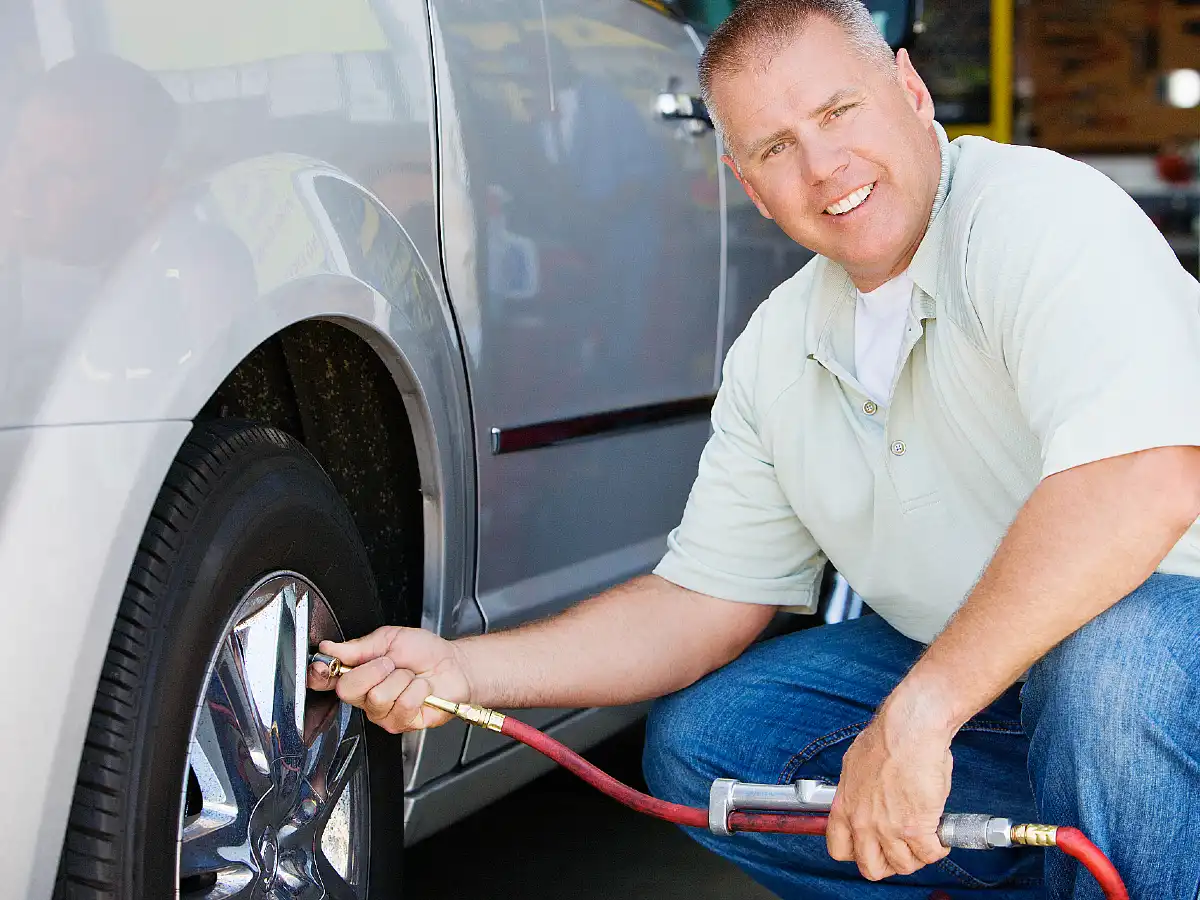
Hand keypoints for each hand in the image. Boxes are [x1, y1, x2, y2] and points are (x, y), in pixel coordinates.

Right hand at [307, 626, 473, 732]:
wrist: (454, 665)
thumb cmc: (424, 652)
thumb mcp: (390, 639)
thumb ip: (358, 646)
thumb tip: (329, 647)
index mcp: (358, 673)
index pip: (326, 680)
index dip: (320, 674)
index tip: (323, 666)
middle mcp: (366, 696)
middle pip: (348, 690)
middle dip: (374, 669)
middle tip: (391, 663)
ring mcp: (382, 712)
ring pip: (378, 697)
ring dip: (401, 679)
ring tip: (410, 676)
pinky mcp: (400, 723)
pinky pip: (402, 705)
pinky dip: (417, 690)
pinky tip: (421, 688)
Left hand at [825, 694, 953, 880]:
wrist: (908, 729)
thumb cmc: (887, 739)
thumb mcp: (855, 766)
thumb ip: (857, 791)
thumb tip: (866, 798)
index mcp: (845, 806)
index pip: (839, 849)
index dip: (858, 853)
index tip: (871, 847)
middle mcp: (862, 822)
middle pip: (871, 867)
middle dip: (889, 863)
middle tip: (902, 849)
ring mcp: (888, 828)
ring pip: (903, 865)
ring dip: (917, 856)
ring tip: (924, 839)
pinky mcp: (915, 828)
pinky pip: (929, 854)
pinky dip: (938, 849)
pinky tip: (939, 835)